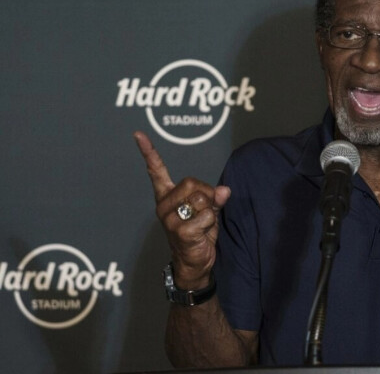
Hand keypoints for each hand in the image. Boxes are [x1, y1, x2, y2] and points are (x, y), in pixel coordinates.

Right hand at [134, 131, 230, 289]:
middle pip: (192, 183)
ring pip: (201, 200)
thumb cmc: (199, 232)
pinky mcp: (179, 231)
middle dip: (207, 195)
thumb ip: (214, 196)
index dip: (148, 153)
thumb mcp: (208, 209)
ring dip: (210, 212)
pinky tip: (202, 234)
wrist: (194, 261)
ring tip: (202, 224)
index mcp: (167, 196)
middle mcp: (164, 205)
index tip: (138, 135)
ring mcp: (169, 219)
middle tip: (205, 210)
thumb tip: (225, 190)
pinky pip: (206, 216)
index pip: (156, 171)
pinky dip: (210, 224)